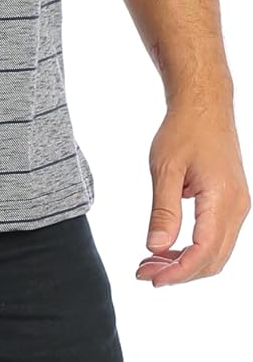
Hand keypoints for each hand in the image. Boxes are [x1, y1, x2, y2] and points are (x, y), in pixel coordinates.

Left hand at [136, 94, 249, 284]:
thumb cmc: (184, 129)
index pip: (203, 252)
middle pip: (213, 260)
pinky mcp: (232, 202)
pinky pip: (218, 238)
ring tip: (153, 263)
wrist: (205, 105)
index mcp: (222, 199)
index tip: (150, 278)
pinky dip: (195, 249)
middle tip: (145, 272)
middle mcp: (237, 207)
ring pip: (217, 252)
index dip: (177, 271)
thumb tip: (156, 248)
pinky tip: (170, 248)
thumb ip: (163, 210)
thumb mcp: (165, 167)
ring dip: (187, 263)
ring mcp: (237, 206)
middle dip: (179, 272)